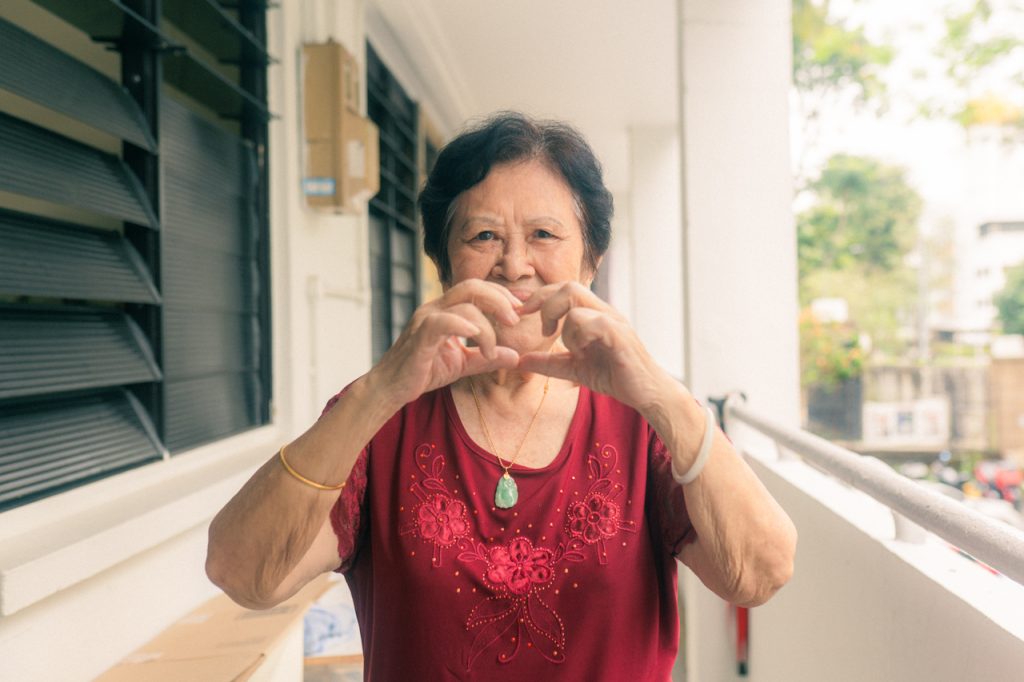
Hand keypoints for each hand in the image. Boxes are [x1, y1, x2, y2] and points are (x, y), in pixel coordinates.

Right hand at [368, 279, 521, 405]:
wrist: (391, 389)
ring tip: (490, 350)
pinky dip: (461, 325)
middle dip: (499, 299)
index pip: (478, 289)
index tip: (525, 303)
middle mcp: (435, 308)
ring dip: (485, 328)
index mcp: (446, 310)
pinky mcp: (419, 337)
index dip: (503, 293)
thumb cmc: (423, 372)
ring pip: (463, 305)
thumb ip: (488, 358)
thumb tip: (516, 357)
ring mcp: (426, 319)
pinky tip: (475, 336)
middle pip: (472, 286)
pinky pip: (441, 322)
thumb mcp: (463, 364)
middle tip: (515, 319)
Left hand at [516, 282, 676, 410]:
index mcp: (592, 314)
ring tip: (572, 349)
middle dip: (545, 304)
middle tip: (543, 331)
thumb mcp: (574, 369)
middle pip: (568, 286)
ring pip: (576, 301)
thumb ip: (549, 363)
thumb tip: (519, 361)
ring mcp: (613, 320)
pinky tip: (583, 353)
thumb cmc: (615, 376)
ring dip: (564, 326)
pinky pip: (592, 322)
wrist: (647, 393)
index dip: (538, 296)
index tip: (519, 310)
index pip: (562, 289)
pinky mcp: (619, 334)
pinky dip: (580, 336)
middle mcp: (603, 311)